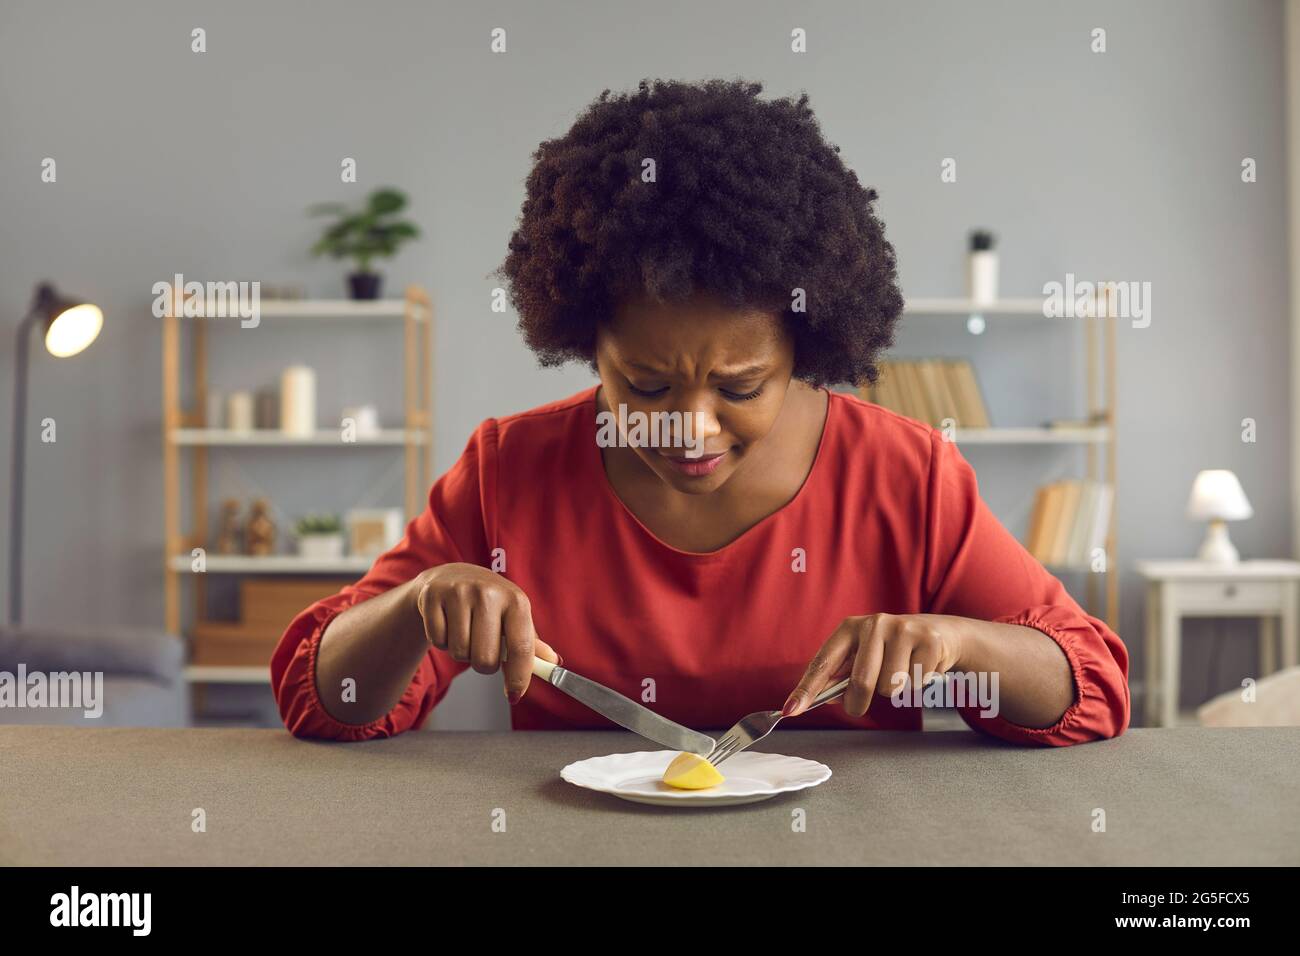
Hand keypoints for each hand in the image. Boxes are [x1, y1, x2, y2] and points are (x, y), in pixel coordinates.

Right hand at [413, 563, 559, 703]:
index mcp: (516, 600)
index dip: (519, 677)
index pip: (521, 647)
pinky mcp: (433, 595)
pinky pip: (437, 640)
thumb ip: (531, 643)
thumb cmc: (489, 604)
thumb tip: (554, 663)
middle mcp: (489, 593)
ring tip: (464, 632)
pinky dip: (441, 642)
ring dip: (461, 652)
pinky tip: (448, 624)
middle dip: (483, 664)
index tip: (514, 696)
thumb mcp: (514, 617)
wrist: (452, 577)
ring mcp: (459, 592)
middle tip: (481, 648)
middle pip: (485, 658)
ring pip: (459, 652)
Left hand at [783, 613, 965, 717]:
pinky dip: (916, 683)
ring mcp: (902, 629)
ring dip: (895, 689)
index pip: (823, 661)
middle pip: (861, 681)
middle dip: (857, 703)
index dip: (806, 688)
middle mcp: (874, 624)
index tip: (791, 709)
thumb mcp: (863, 656)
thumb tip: (824, 698)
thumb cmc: (892, 649)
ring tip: (901, 671)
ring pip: (890, 686)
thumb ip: (842, 676)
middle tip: (858, 707)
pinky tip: (919, 666)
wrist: (938, 633)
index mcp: (850, 628)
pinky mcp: (927, 640)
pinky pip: (915, 682)